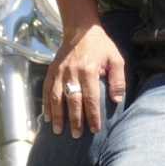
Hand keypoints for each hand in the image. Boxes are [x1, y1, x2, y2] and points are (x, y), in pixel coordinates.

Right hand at [43, 20, 126, 136]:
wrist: (80, 29)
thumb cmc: (100, 46)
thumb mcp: (115, 58)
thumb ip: (118, 79)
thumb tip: (117, 100)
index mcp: (89, 70)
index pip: (91, 98)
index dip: (93, 115)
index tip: (95, 129)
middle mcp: (72, 72)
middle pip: (73, 101)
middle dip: (74, 120)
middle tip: (76, 136)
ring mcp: (59, 72)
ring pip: (56, 97)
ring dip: (57, 115)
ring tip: (58, 131)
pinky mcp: (52, 70)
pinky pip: (47, 90)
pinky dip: (46, 104)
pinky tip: (47, 117)